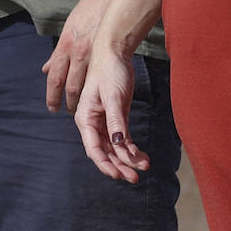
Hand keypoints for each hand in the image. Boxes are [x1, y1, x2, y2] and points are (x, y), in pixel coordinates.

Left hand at [43, 0, 111, 112]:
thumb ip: (58, 52)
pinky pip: (101, 77)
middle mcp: (77, 51)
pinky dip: (97, 89)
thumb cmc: (90, 9)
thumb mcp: (69, 28)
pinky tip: (97, 96)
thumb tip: (46, 68)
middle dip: (67, 102)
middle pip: (70, 86)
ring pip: (86, 85)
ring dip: (83, 100)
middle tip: (68, 111)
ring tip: (83, 108)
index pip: (54, 77)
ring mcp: (95, 54)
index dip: (52, 96)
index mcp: (65, 44)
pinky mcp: (111, 53)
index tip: (53, 107)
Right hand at [75, 49, 150, 182]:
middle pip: (106, 152)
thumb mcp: (113, 95)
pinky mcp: (117, 117)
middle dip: (119, 166)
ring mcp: (106, 122)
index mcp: (85, 118)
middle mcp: (93, 123)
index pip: (94, 148)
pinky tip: (143, 157)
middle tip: (135, 178)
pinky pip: (124, 138)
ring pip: (116, 147)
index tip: (119, 175)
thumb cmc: (109, 70)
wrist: (115, 52)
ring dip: (128, 159)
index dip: (105, 164)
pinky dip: (132, 148)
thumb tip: (118, 143)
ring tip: (144, 167)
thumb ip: (115, 120)